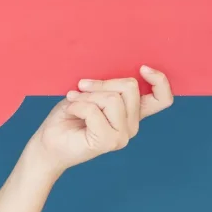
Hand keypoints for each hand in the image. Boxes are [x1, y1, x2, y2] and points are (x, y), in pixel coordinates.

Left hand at [28, 66, 173, 176]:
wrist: (48, 144)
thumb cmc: (68, 117)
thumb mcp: (90, 94)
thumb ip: (108, 87)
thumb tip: (117, 73)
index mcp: (132, 114)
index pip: (163, 99)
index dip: (160, 80)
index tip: (142, 68)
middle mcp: (132, 126)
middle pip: (129, 88)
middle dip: (101, 83)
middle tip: (80, 88)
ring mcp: (121, 136)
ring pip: (113, 99)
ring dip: (87, 96)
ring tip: (74, 102)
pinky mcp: (107, 142)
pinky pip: (94, 110)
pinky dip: (78, 105)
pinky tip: (71, 111)